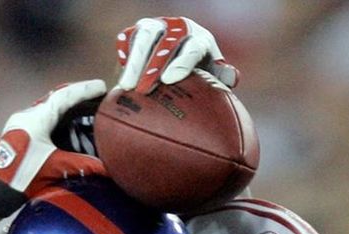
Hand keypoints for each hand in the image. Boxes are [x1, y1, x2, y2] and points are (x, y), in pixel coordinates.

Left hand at [0, 80, 107, 216]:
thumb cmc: (22, 177)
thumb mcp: (56, 168)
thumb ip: (83, 165)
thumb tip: (108, 168)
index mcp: (37, 119)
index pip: (65, 96)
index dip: (85, 90)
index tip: (101, 86)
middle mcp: (27, 115)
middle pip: (56, 96)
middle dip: (76, 92)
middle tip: (94, 91)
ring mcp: (20, 121)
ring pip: (47, 104)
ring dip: (65, 103)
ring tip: (82, 104)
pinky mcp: (17, 130)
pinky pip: (40, 114)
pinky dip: (56, 113)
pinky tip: (64, 120)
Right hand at [116, 16, 238, 93]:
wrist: (178, 61)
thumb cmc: (199, 75)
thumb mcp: (213, 77)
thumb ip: (222, 78)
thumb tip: (231, 78)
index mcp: (199, 38)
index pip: (191, 47)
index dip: (181, 62)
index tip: (169, 80)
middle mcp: (176, 28)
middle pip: (164, 41)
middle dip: (152, 65)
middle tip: (144, 90)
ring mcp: (154, 27)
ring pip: (142, 38)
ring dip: (134, 63)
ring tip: (126, 88)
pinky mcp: (135, 32)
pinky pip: (126, 39)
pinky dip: (123, 56)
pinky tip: (117, 79)